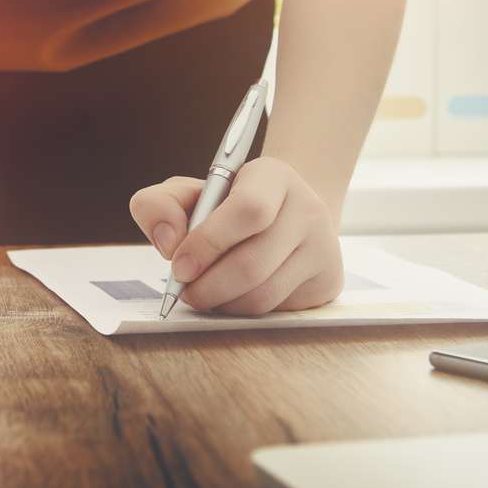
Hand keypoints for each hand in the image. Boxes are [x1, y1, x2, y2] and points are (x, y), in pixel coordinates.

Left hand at [129, 157, 342, 314]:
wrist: (285, 216)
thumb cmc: (227, 206)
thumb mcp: (190, 194)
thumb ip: (159, 205)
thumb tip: (168, 242)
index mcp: (274, 176)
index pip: (249, 210)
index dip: (208, 243)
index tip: (178, 264)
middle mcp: (308, 209)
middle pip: (252, 263)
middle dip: (207, 286)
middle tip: (185, 291)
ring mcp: (324, 247)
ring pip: (262, 294)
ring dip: (222, 303)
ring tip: (206, 292)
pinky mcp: (328, 281)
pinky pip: (276, 310)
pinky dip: (243, 310)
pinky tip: (233, 295)